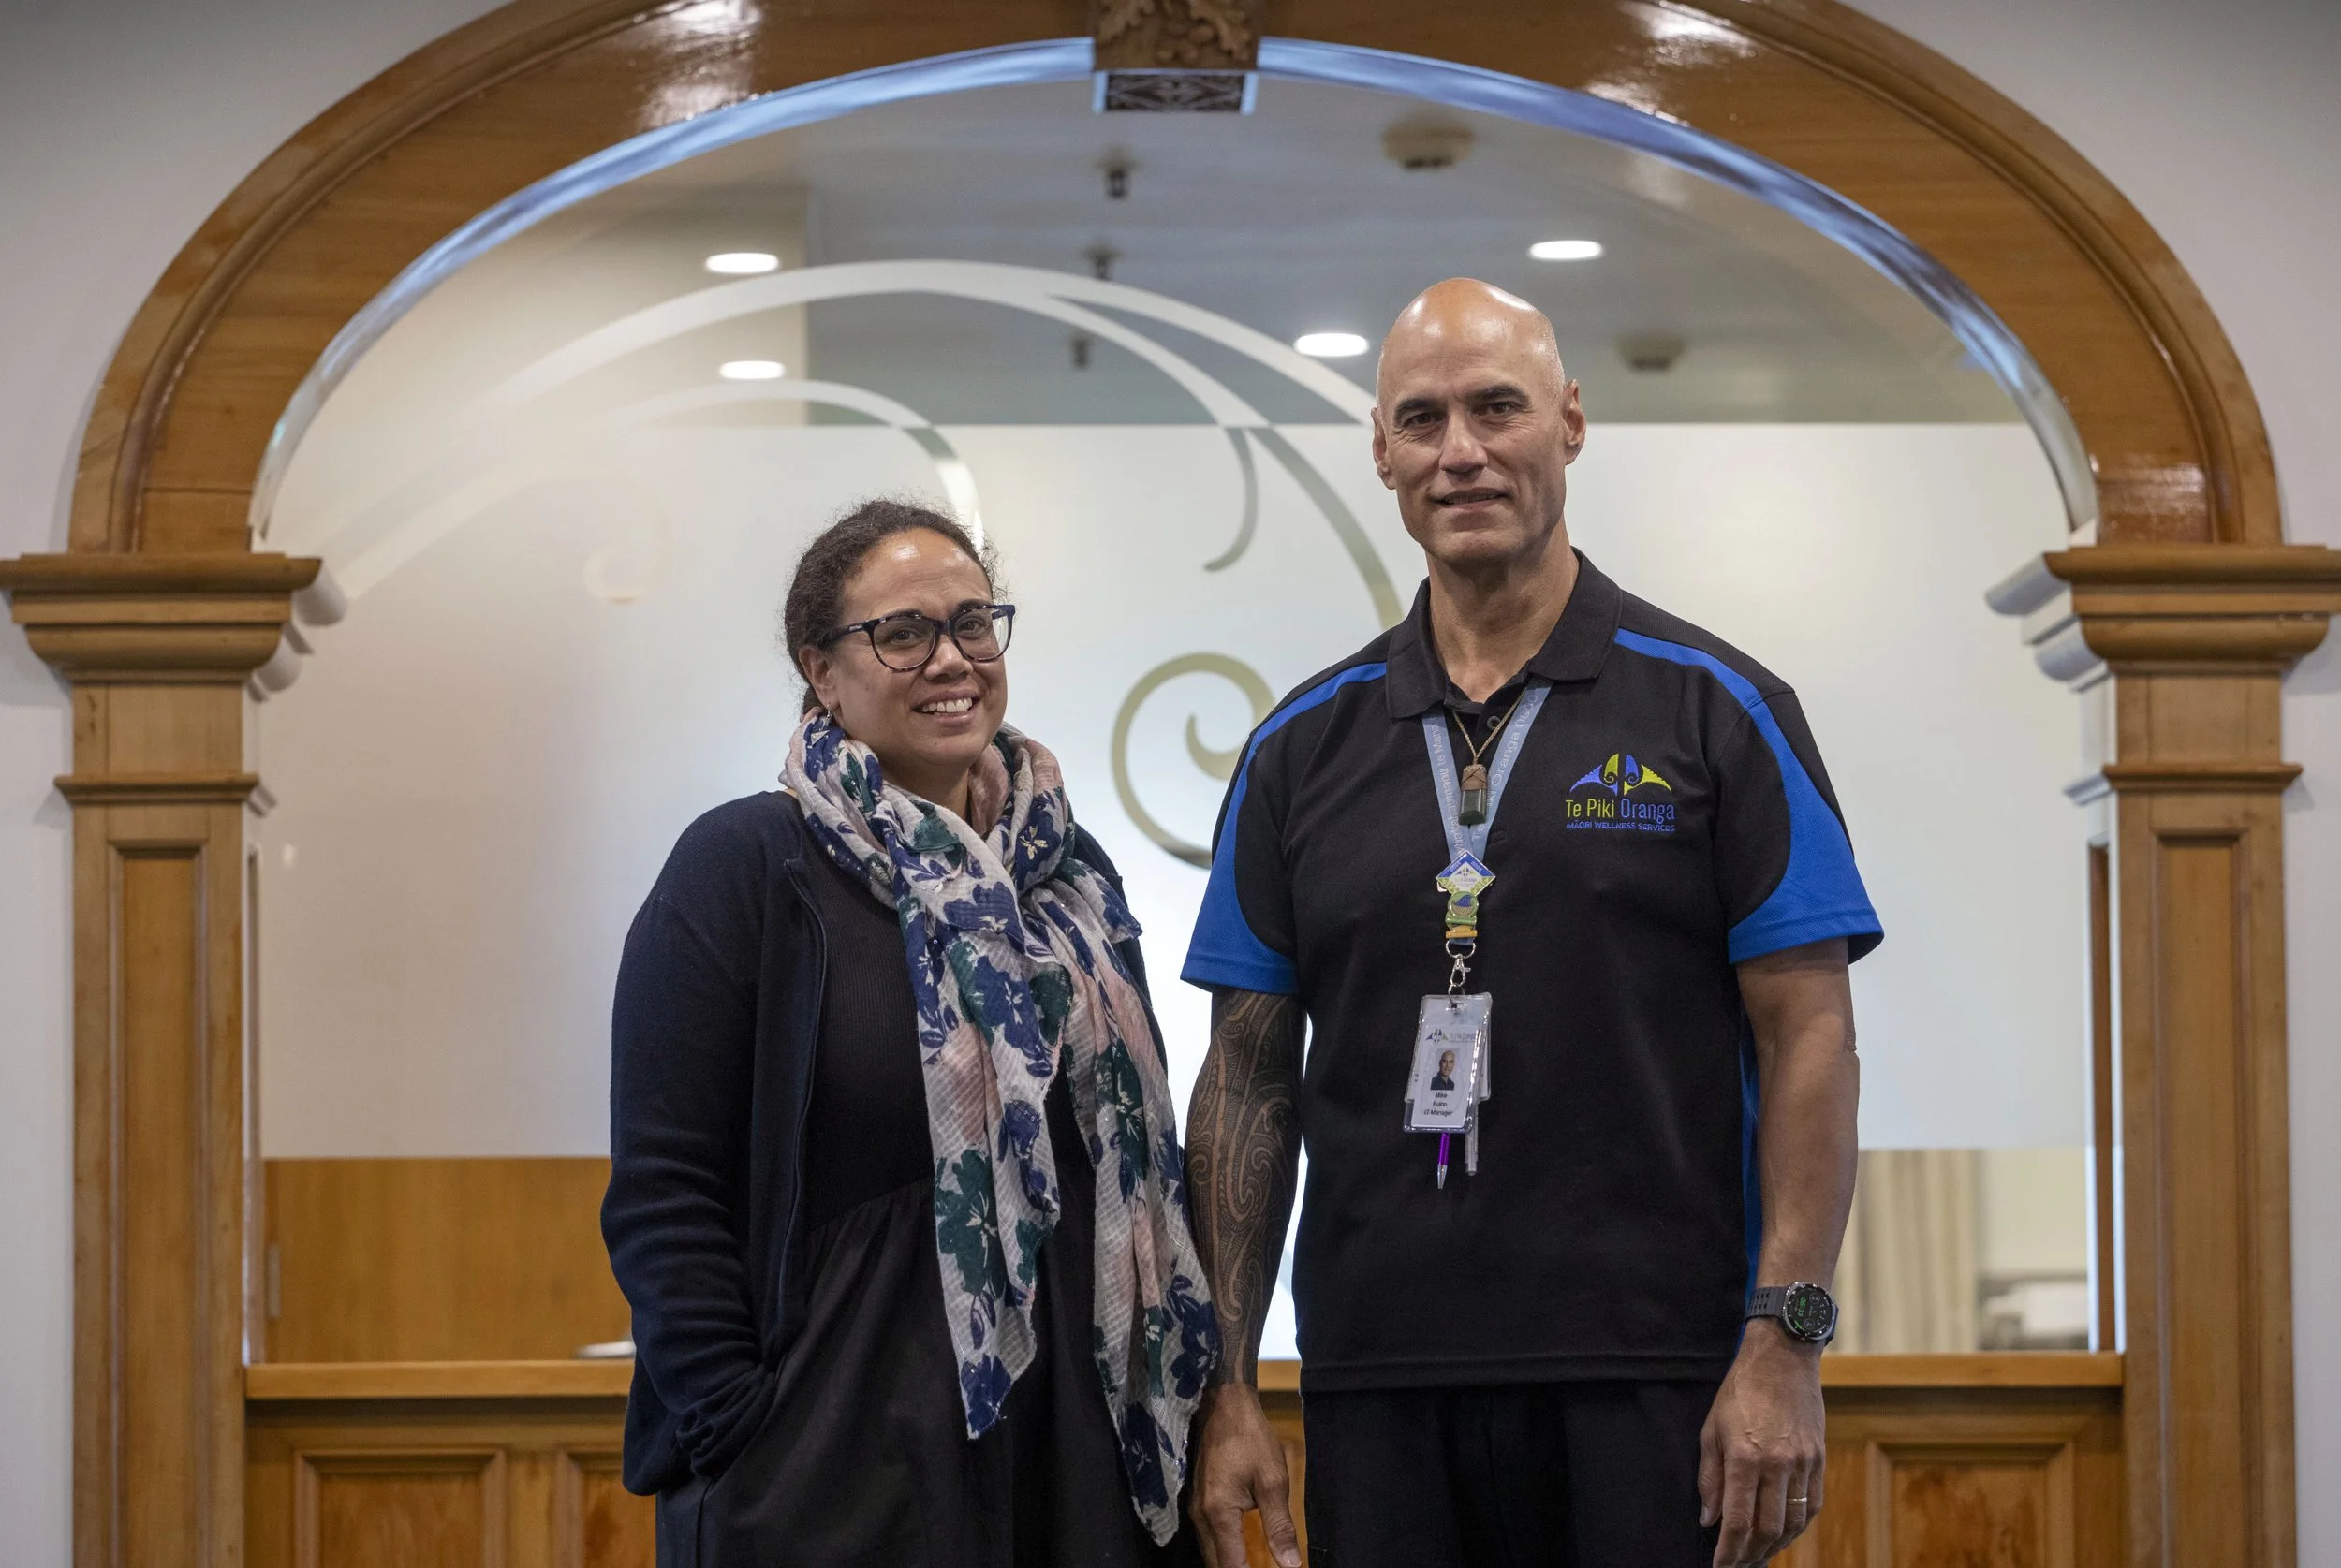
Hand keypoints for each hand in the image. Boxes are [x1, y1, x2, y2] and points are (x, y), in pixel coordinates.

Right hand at [1189, 1382, 1300, 1567]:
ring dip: (1227, 1564)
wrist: (1223, 1404)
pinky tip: (1236, 1553)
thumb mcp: (1273, 1481)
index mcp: (1219, 1514)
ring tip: (1250, 1566)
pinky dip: (1221, 1551)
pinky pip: (1206, 1537)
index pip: (1231, 1566)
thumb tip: (1290, 1565)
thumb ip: (1280, 1526)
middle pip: (1215, 1564)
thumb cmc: (1251, 1438)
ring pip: (1208, 1552)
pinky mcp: (1197, 1499)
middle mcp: (1200, 1517)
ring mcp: (1194, 1508)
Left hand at [1699, 1323, 1826, 1565]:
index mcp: (1744, 1458)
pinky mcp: (1819, 1459)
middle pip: (1767, 1529)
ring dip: (1775, 1546)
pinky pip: (1812, 1506)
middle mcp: (1776, 1465)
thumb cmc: (1739, 1392)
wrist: (1782, 1360)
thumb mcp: (1711, 1430)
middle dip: (1750, 1555)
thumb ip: (1709, 1479)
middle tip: (1737, 1565)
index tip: (1719, 1567)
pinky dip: (1797, 1527)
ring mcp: (1802, 1463)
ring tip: (1759, 1556)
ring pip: (1792, 1523)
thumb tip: (1709, 1520)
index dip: (1728, 1552)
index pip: (1737, 1521)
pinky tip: (1784, 1534)